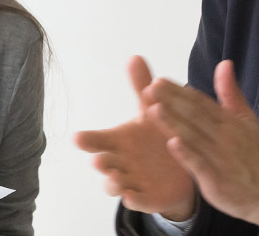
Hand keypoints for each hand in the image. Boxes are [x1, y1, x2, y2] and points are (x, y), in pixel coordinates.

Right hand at [75, 56, 197, 220]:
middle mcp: (120, 161)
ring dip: (112, 182)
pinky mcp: (146, 197)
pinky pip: (137, 201)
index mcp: (119, 140)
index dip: (87, 140)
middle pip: (104, 162)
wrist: (181, 170)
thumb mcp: (152, 111)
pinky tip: (131, 196)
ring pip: (116, 184)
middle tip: (98, 158)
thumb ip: (142, 87)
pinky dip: (134, 199)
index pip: (98, 139)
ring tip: (114, 178)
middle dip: (100, 161)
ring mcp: (131, 181)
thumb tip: (135, 56)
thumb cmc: (157, 137)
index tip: (77, 137)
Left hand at [144, 60, 258, 235]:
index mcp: (229, 121)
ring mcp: (221, 159)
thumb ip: (231, 93)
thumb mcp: (247, 121)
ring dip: (173, 123)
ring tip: (153, 109)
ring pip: (194, 138)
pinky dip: (187, 155)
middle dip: (171, 101)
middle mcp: (225, 137)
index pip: (201, 102)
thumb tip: (224, 63)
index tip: (159, 80)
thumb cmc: (252, 156)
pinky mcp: (217, 180)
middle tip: (149, 88)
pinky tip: (172, 144)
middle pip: (195, 116)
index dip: (180, 91)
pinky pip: (200, 165)